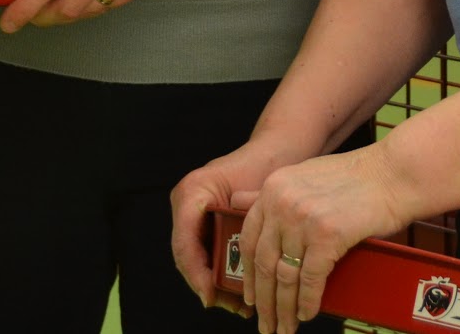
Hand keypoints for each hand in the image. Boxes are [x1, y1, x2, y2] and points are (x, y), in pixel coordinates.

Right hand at [170, 142, 297, 313]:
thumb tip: (243, 269)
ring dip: (218, 285)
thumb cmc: (266, 167)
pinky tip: (242, 291)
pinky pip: (208, 254)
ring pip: (198, 260)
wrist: (275, 151)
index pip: (185, 244)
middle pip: (189, 257)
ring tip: (241, 306)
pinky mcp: (204, 223)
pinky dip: (223, 273)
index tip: (211, 297)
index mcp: (192, 193)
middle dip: (209, 286)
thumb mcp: (254, 199)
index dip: (196, 275)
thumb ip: (243, 229)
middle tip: (233, 307)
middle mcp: (186, 204)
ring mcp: (193, 214)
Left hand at [241, 147, 410, 333]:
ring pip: (286, 276)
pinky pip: (311, 279)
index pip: (249, 240)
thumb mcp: (305, 175)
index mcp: (273, 188)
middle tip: (266, 323)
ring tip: (285, 327)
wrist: (393, 174)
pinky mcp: (327, 235)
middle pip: (264, 263)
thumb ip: (275, 194)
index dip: (248, 275)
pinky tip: (307, 314)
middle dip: (264, 300)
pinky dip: (308, 302)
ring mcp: (303, 219)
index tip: (250, 297)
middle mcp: (282, 202)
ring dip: (284, 308)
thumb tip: (239, 203)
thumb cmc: (356, 176)